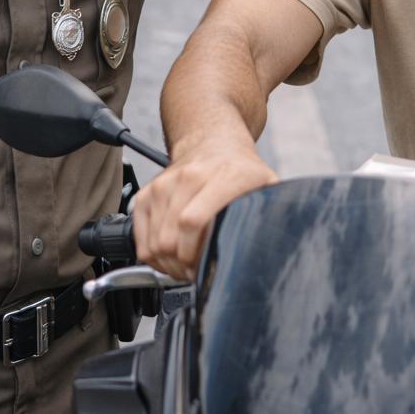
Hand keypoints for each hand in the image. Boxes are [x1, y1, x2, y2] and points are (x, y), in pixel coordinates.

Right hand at [132, 144, 278, 279]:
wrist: (212, 143)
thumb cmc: (241, 173)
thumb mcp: (267, 189)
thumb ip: (274, 216)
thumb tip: (274, 249)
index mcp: (224, 176)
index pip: (192, 221)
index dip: (195, 254)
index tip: (206, 267)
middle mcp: (189, 177)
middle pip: (171, 239)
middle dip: (184, 266)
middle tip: (198, 271)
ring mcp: (164, 185)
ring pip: (154, 244)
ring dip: (170, 264)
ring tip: (188, 263)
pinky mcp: (146, 194)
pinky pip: (140, 240)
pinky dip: (154, 256)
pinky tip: (173, 255)